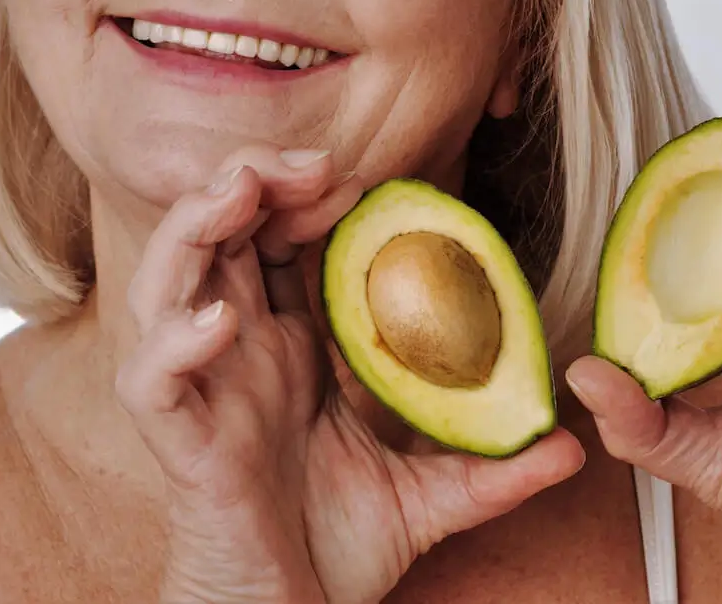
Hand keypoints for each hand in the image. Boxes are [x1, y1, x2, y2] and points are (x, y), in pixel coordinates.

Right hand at [117, 146, 586, 603]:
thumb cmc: (332, 552)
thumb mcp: (431, 498)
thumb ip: (495, 468)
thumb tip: (570, 446)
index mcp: (287, 346)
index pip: (278, 240)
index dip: (303, 196)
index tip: (355, 182)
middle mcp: (237, 353)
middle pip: (216, 234)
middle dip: (250, 181)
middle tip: (310, 168)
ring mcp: (205, 392)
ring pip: (163, 281)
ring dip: (196, 227)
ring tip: (241, 197)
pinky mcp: (181, 441)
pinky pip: (151, 379)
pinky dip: (175, 340)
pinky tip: (221, 322)